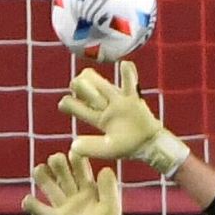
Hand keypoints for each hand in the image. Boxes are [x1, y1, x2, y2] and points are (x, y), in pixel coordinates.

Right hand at [22, 152, 133, 214]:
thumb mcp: (112, 205)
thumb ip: (109, 188)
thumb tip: (105, 169)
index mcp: (88, 188)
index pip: (80, 170)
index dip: (76, 160)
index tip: (73, 152)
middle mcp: (73, 194)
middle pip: (63, 175)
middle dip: (58, 166)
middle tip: (55, 158)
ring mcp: (63, 206)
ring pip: (50, 188)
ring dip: (43, 178)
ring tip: (37, 169)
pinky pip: (41, 211)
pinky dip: (32, 206)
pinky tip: (27, 199)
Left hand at [57, 59, 188, 174]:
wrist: (149, 144)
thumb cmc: (128, 147)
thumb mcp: (108, 150)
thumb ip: (92, 148)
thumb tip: (73, 146)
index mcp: (95, 118)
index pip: (74, 105)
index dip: (68, 103)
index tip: (66, 104)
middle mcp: (104, 106)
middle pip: (85, 88)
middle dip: (80, 88)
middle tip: (85, 94)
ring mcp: (118, 100)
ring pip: (102, 83)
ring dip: (95, 80)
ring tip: (96, 87)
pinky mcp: (133, 98)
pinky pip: (129, 82)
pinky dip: (128, 73)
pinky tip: (125, 64)